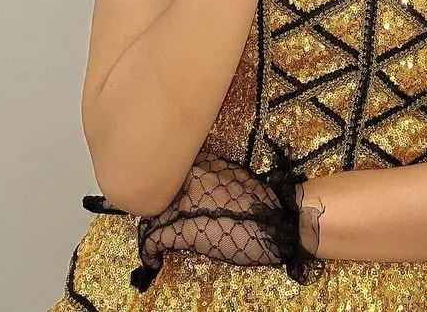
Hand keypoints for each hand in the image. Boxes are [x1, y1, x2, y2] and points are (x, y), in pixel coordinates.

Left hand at [136, 151, 323, 283]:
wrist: (277, 224)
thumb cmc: (263, 205)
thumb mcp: (237, 180)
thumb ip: (215, 179)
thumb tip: (203, 189)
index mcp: (206, 164)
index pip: (174, 171)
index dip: (168, 187)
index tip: (167, 199)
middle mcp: (193, 177)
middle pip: (160, 189)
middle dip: (157, 205)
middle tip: (158, 221)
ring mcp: (187, 201)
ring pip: (154, 211)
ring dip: (152, 227)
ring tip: (152, 241)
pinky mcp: (184, 228)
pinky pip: (155, 238)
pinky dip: (149, 250)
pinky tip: (151, 260)